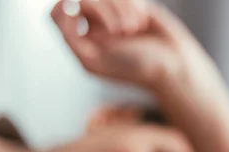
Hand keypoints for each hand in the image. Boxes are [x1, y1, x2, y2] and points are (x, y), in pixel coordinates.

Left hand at [51, 0, 228, 114]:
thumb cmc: (132, 68)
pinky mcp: (130, 5)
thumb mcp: (93, 60)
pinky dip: (131, 5)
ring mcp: (112, 14)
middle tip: (121, 30)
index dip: (65, 7)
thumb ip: (70, 37)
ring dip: (119, 9)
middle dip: (102, 9)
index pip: (57, 14)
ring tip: (134, 29)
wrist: (171, 63)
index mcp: (80, 43)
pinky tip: (142, 22)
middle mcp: (93, 26)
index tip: (78, 13)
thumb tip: (66, 7)